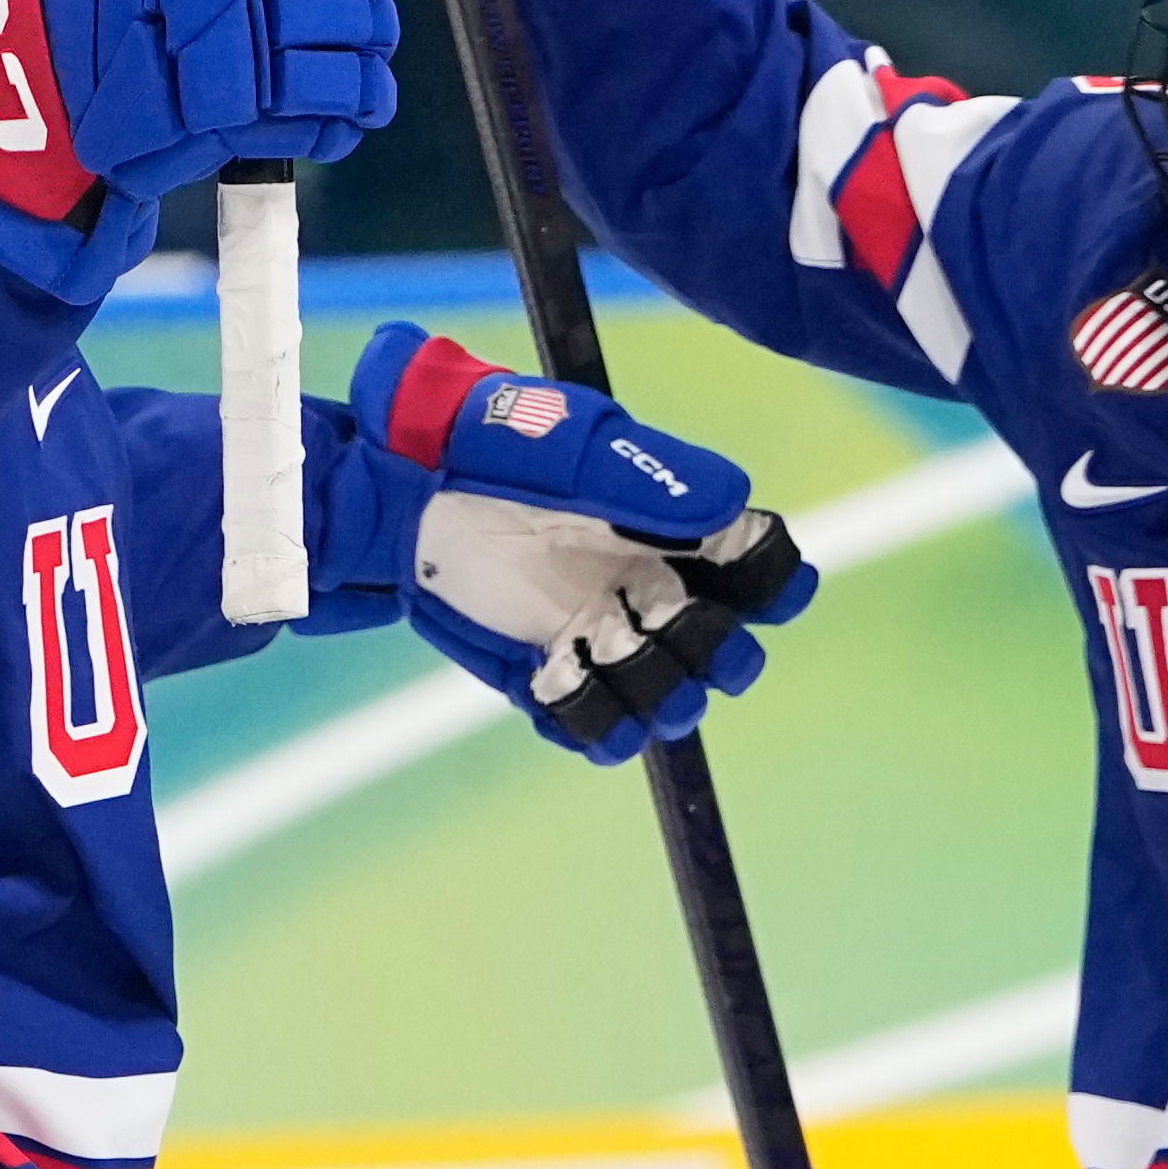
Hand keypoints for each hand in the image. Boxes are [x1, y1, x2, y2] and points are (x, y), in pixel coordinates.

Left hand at [342, 321, 812, 758]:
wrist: (395, 488)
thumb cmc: (484, 444)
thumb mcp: (566, 448)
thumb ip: (649, 477)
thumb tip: (734, 503)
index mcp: (675, 527)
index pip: (762, 568)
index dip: (772, 584)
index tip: (744, 589)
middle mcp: (649, 587)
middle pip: (728, 651)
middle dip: (717, 656)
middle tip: (661, 631)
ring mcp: (601, 635)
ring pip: (669, 697)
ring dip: (655, 696)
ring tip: (596, 657)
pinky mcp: (549, 673)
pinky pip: (595, 724)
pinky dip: (588, 722)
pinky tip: (554, 686)